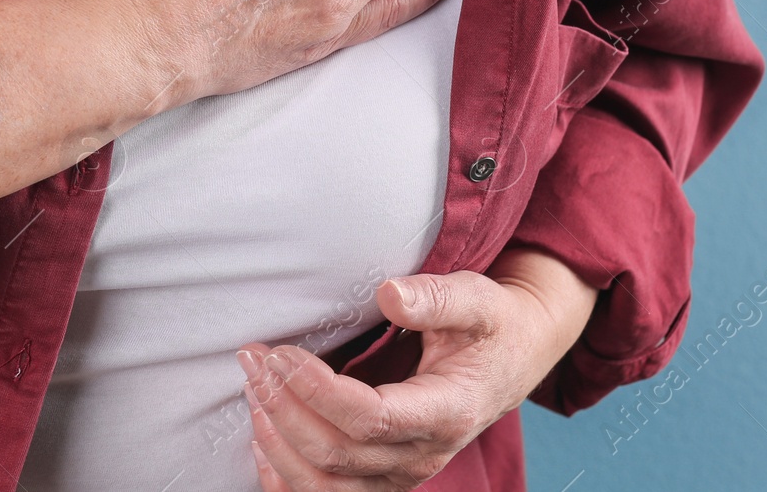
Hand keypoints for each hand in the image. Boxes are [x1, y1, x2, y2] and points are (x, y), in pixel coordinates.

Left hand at [235, 249, 597, 489]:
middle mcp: (424, 454)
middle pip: (338, 454)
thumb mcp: (476, 299)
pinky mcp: (385, 476)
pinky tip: (263, 442)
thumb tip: (389, 294)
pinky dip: (287, 477)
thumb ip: (435, 297)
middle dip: (285, 408)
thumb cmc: (491, 326)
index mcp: (448, 411)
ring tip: (254, 392)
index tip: (281, 354)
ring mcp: (403, 472)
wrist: (512, 358)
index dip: (318, 391)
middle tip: (254, 360)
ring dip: (279, 443)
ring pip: (325, 486)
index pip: (371, 418)